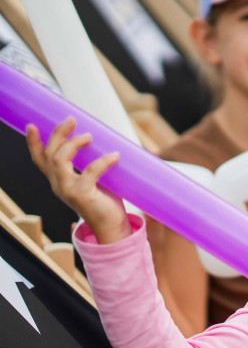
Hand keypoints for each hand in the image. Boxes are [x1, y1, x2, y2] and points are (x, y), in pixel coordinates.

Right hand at [27, 117, 129, 243]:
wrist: (112, 227)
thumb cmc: (105, 202)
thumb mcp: (93, 180)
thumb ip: (90, 166)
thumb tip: (104, 143)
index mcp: (59, 180)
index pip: (40, 160)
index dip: (34, 143)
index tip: (32, 125)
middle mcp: (58, 185)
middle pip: (50, 154)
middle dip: (58, 134)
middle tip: (72, 120)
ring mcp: (67, 190)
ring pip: (59, 160)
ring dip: (73, 144)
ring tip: (89, 136)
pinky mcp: (81, 195)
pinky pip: (89, 172)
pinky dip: (103, 161)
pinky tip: (115, 156)